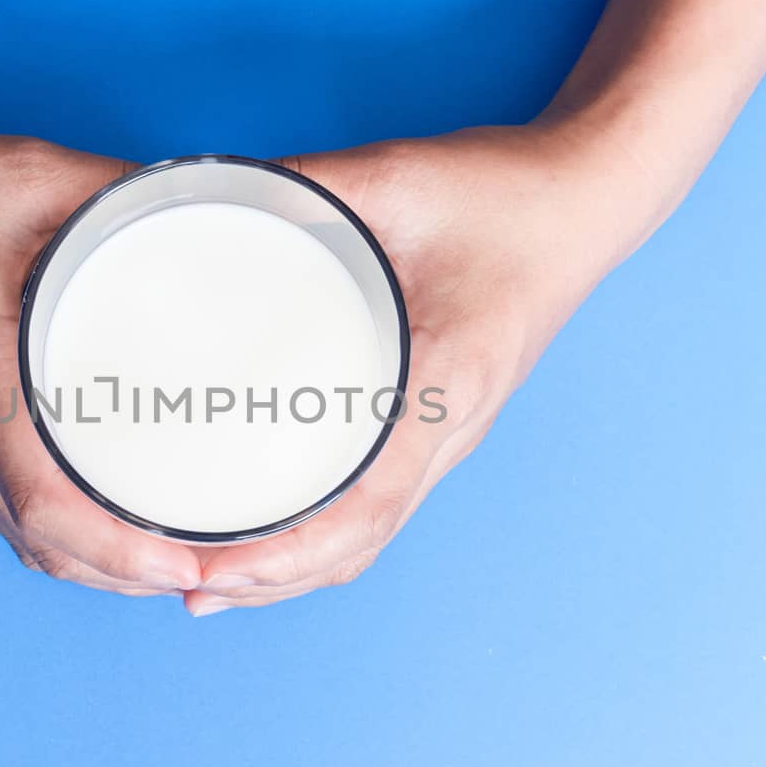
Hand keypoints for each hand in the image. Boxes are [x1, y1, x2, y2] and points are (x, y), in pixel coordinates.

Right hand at [0, 102, 202, 595]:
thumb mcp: (30, 175)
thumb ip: (120, 194)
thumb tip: (202, 206)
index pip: (46, 501)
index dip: (121, 549)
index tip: (185, 562)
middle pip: (37, 542)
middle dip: (123, 575)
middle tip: (203, 569)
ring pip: (11, 533)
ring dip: (87, 562)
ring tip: (161, 557)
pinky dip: (47, 531)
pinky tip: (92, 519)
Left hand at [183, 122, 663, 614]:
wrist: (581, 201)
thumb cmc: (501, 194)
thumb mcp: (392, 180)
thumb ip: (298, 187)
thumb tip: (198, 196)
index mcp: (442, 383)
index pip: (365, 505)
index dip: (285, 553)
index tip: (215, 570)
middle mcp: (450, 430)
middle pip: (360, 545)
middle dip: (270, 581)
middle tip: (184, 587)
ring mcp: (448, 435)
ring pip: (370, 536)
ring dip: (293, 571)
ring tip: (212, 580)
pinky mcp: (437, 424)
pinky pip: (377, 503)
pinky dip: (320, 536)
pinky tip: (269, 530)